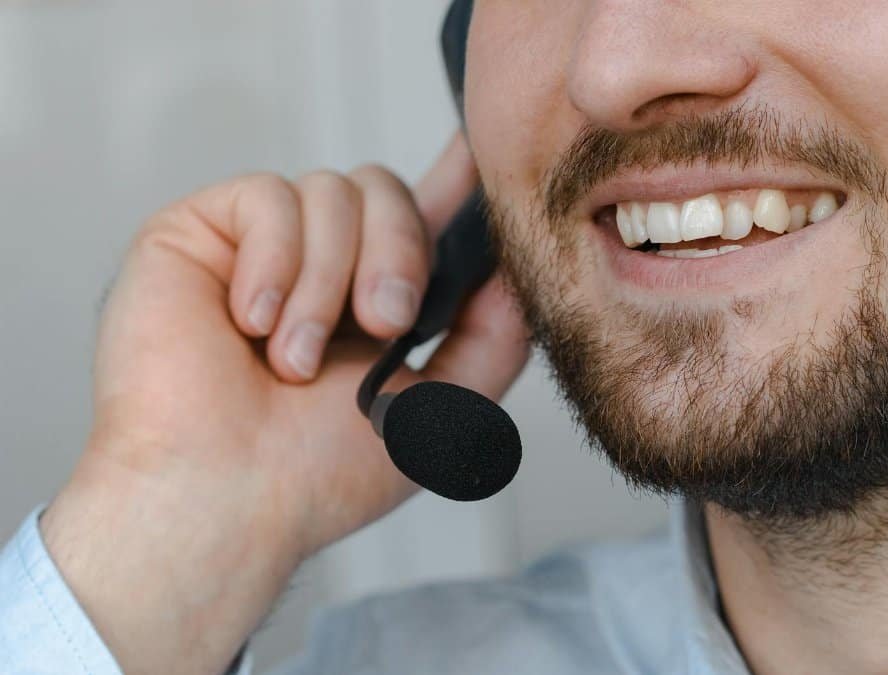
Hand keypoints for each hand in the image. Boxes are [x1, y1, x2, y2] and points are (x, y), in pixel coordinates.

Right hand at [40, 134, 529, 674]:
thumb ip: (492, 341)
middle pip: (385, 188)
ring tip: (294, 361)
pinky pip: (267, 196)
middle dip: (401, 252)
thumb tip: (518, 274)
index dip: (455, 175)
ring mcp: (260, 247)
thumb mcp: (440, 412)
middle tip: (385, 323)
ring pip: (332, 190)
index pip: (419, 213)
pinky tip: (249, 325)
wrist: (224, 497)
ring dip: (328, 284)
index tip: (483, 148)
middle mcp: (319, 265)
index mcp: (371, 298)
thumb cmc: (318, 475)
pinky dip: (273, 265)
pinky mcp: (200, 232)